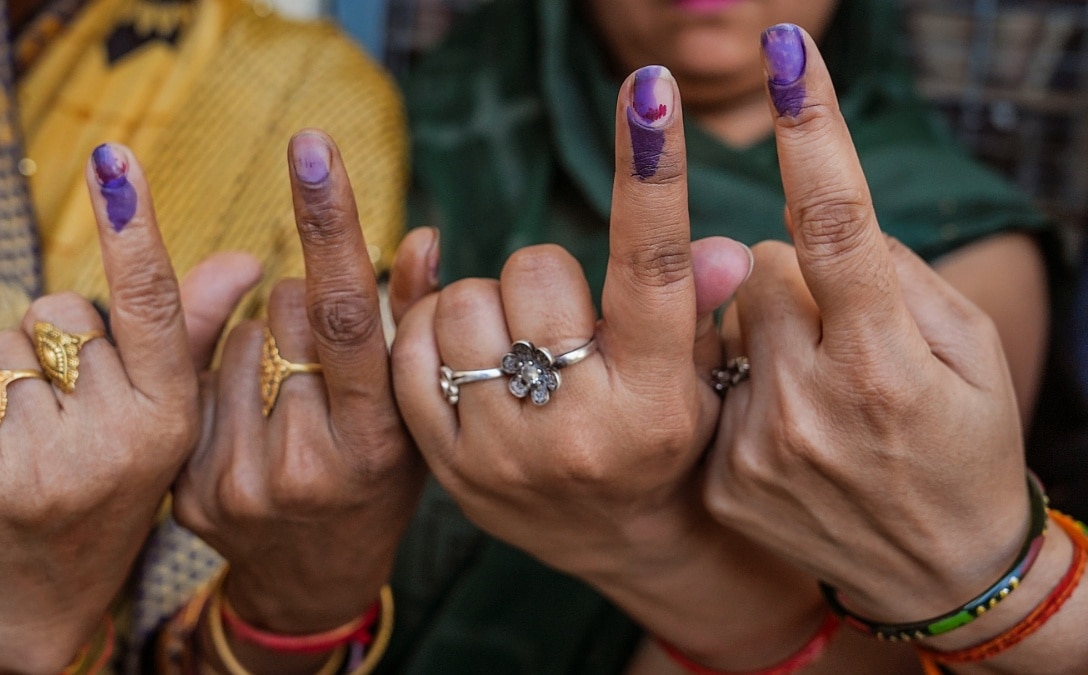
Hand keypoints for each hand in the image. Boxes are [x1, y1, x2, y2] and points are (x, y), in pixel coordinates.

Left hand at [0, 144, 255, 673]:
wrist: (44, 596)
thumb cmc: (112, 480)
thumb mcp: (165, 414)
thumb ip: (193, 329)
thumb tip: (246, 259)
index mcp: (172, 418)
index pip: (152, 306)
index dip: (132, 228)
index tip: (115, 160)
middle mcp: (119, 444)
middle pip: (59, 316)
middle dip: (55, 343)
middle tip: (70, 404)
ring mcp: (47, 469)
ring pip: (1, 348)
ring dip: (7, 375)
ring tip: (30, 433)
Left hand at [172, 131, 433, 672]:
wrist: (315, 576)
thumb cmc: (380, 478)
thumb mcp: (417, 412)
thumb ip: (416, 324)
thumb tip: (423, 236)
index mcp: (375, 442)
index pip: (343, 316)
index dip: (330, 225)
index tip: (311, 146)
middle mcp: (306, 467)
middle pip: (284, 313)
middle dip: (302, 302)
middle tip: (320, 347)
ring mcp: (241, 483)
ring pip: (233, 340)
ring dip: (259, 339)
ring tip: (286, 388)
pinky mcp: (188, 492)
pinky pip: (193, 381)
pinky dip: (220, 375)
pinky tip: (247, 411)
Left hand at [392, 66, 773, 659]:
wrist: (621, 541)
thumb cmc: (670, 440)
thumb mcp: (700, 376)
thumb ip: (700, 306)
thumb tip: (718, 250)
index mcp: (656, 401)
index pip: (653, 268)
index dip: (651, 174)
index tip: (650, 92)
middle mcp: (578, 431)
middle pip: (536, 271)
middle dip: (547, 274)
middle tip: (563, 315)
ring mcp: (503, 453)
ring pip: (463, 304)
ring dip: (488, 303)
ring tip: (518, 341)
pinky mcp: (447, 466)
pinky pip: (409, 352)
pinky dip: (431, 331)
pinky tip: (468, 354)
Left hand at [704, 24, 1037, 645]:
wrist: (934, 570)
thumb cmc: (963, 441)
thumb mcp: (970, 353)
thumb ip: (893, 275)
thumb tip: (810, 224)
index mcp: (886, 361)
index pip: (839, 226)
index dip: (814, 136)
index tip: (789, 57)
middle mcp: (811, 401)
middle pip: (758, 267)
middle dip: (789, 278)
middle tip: (832, 329)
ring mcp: (756, 444)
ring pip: (725, 323)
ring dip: (759, 332)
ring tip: (813, 391)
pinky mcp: (720, 475)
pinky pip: (708, 382)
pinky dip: (738, 385)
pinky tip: (785, 430)